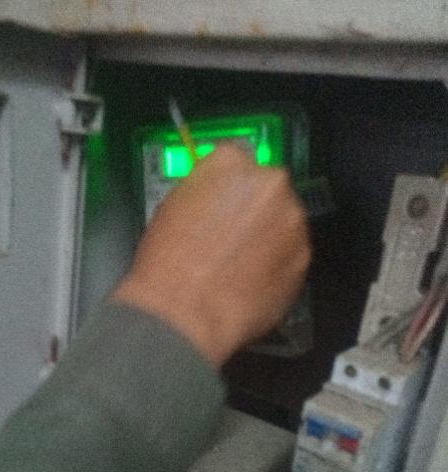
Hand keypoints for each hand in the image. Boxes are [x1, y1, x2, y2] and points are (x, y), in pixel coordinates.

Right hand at [111, 143, 310, 366]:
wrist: (185, 313)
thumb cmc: (168, 265)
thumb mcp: (171, 208)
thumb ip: (204, 192)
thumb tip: (216, 199)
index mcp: (230, 162)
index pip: (238, 159)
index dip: (230, 186)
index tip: (226, 202)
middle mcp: (268, 184)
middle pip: (268, 188)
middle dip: (254, 210)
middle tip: (232, 237)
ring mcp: (291, 221)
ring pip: (284, 222)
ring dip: (269, 238)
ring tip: (240, 264)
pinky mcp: (303, 258)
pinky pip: (292, 254)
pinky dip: (277, 265)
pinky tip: (251, 281)